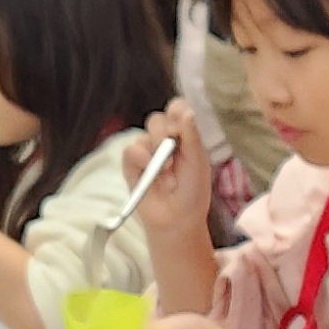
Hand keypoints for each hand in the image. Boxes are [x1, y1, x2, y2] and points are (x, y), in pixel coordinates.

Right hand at [128, 105, 214, 247]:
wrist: (177, 220)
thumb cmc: (192, 192)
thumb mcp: (198, 162)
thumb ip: (191, 136)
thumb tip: (187, 112)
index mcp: (183, 135)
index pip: (176, 109)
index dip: (177, 111)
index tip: (183, 124)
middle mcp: (163, 140)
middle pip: (157, 119)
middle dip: (166, 136)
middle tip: (174, 157)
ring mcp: (146, 152)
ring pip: (144, 134)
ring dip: (157, 155)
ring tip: (168, 177)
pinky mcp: (131, 165)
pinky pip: (130, 150)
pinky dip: (141, 159)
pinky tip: (151, 174)